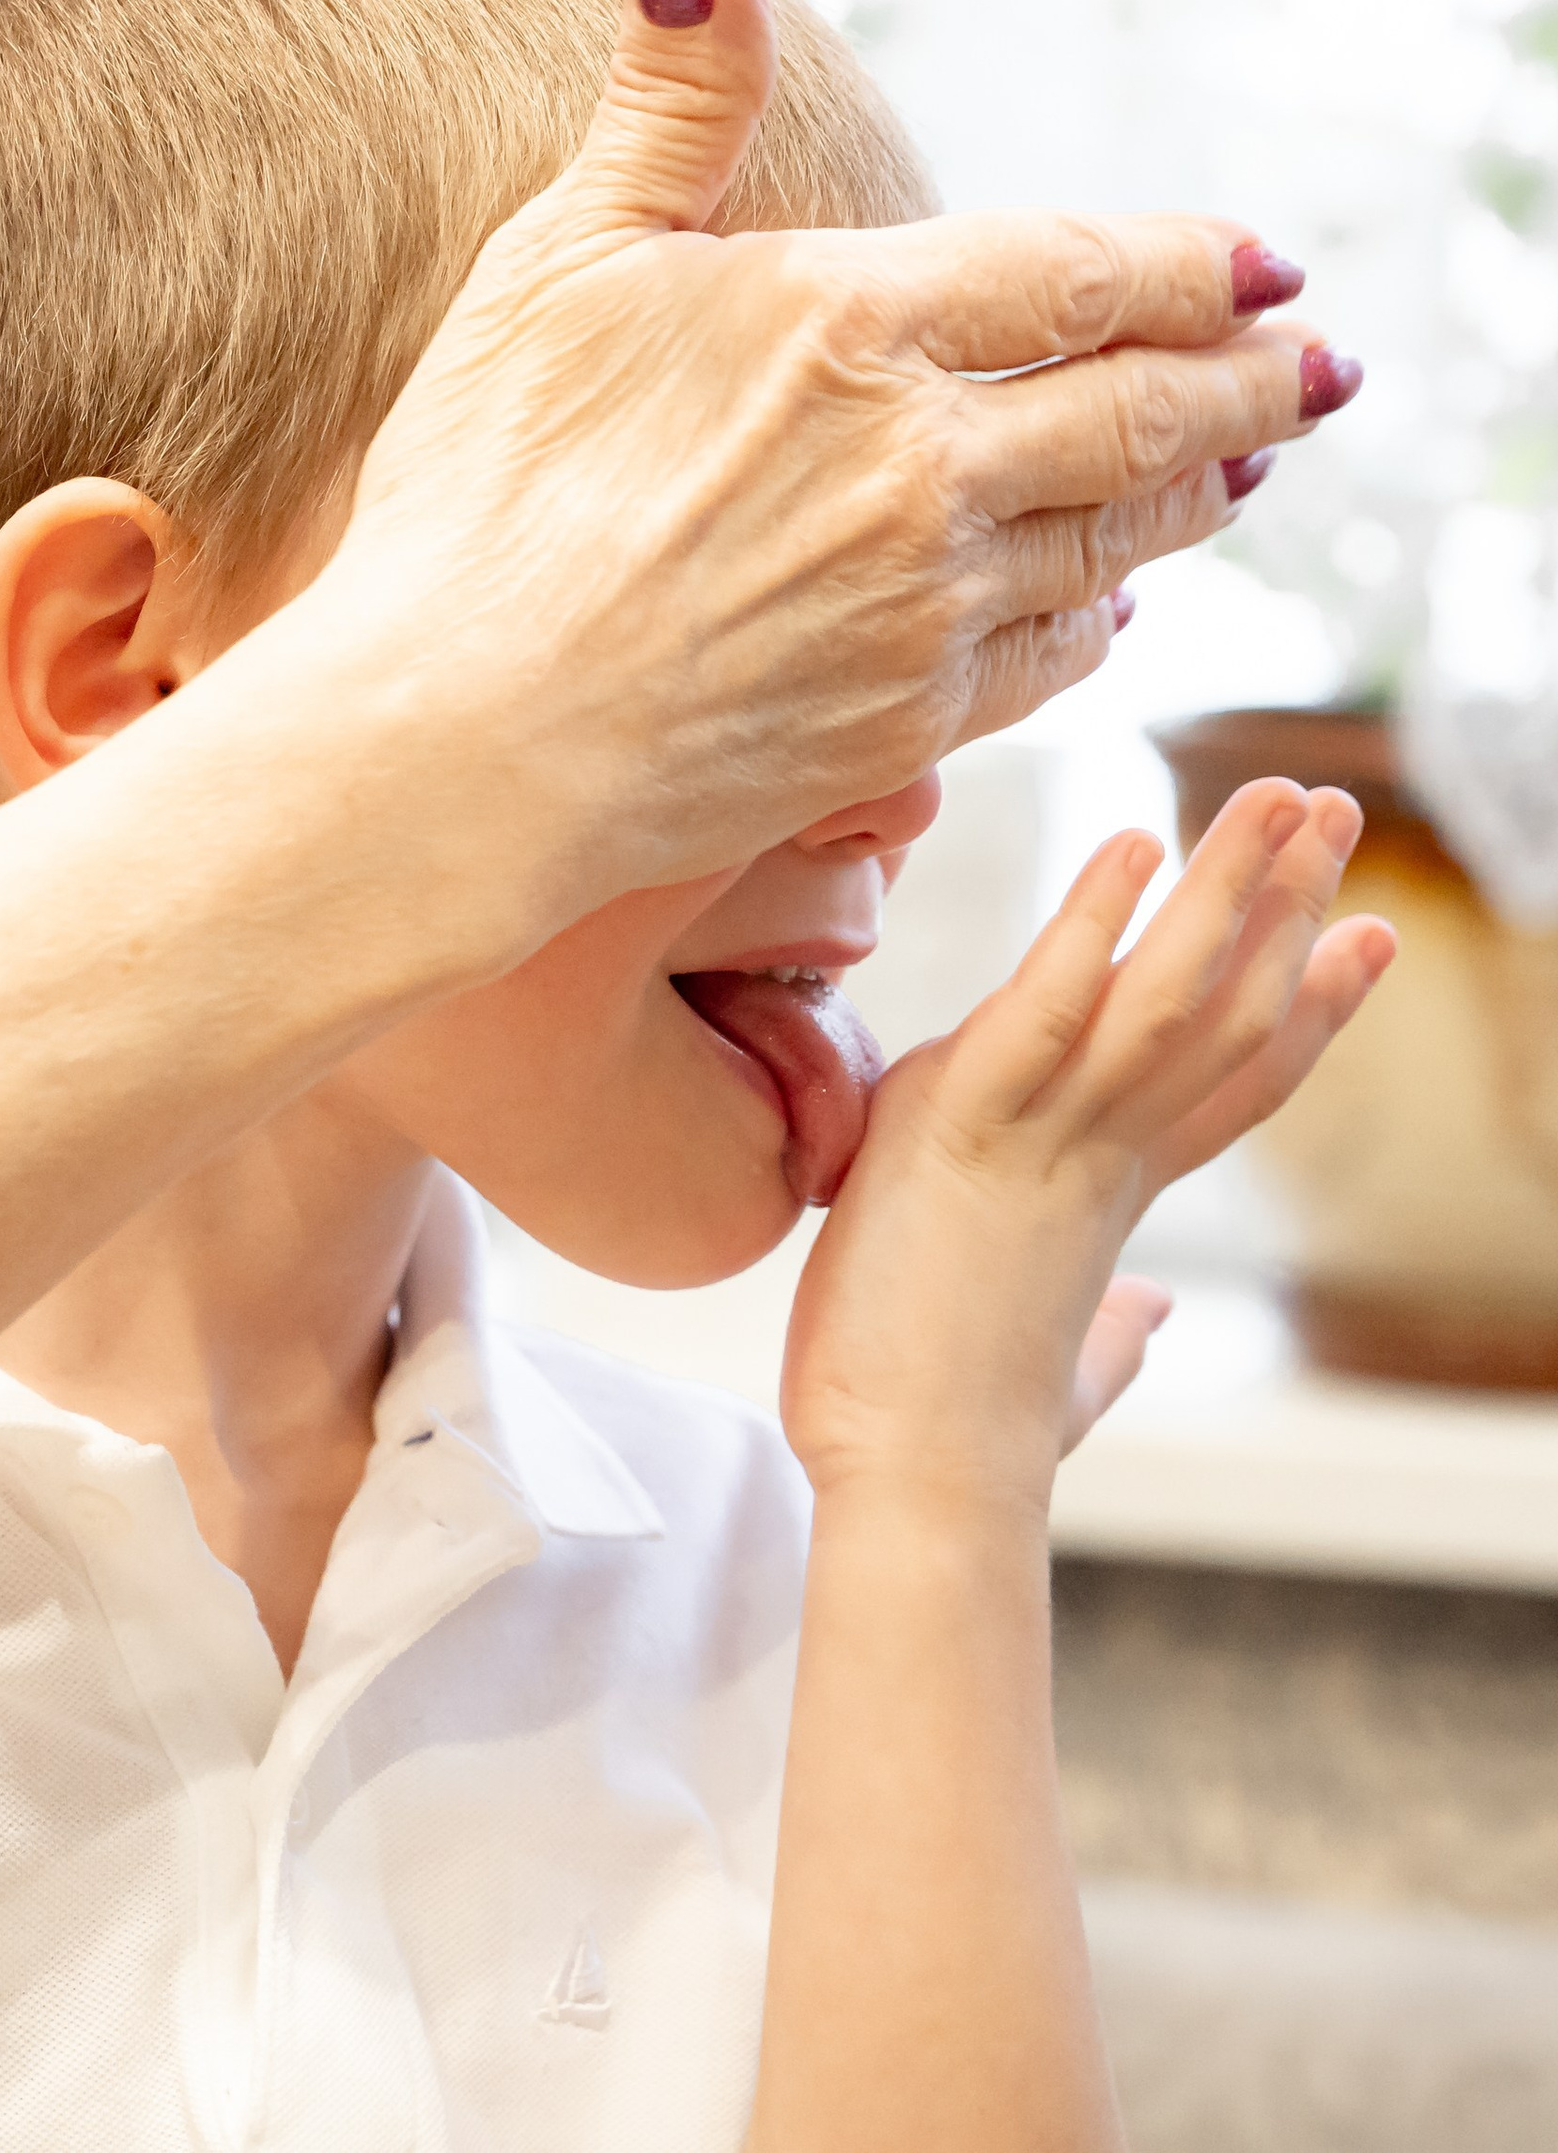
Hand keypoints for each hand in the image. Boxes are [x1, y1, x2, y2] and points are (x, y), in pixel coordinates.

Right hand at [310, 0, 1357, 925]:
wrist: (459, 739)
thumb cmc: (476, 494)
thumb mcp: (556, 260)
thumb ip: (669, 102)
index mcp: (847, 321)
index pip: (1085, 272)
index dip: (1192, 264)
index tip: (1262, 263)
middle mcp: (923, 462)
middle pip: (1146, 408)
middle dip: (1252, 382)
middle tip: (1318, 368)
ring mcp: (927, 603)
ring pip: (1119, 533)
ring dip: (1195, 492)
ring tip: (1241, 470)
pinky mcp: (905, 723)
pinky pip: (1054, 655)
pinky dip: (1103, 617)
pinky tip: (1111, 603)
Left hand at [778, 779, 1396, 1510]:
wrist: (913, 1484)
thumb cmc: (959, 1429)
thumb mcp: (1052, 1356)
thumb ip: (1112, 1327)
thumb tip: (1149, 1315)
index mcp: (1113, 1194)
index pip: (1236, 1081)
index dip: (1308, 1003)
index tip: (1364, 933)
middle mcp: (1103, 1156)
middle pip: (1227, 1010)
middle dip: (1281, 904)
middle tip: (1328, 806)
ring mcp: (1046, 1141)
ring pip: (1168, 993)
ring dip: (1226, 886)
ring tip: (1274, 792)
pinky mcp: (961, 1132)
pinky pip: (1042, 1011)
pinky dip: (1090, 928)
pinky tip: (1132, 847)